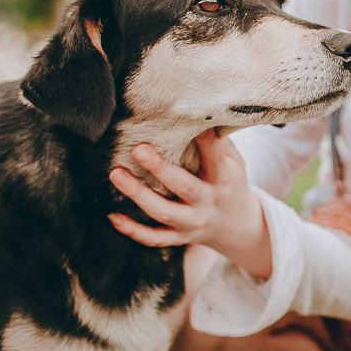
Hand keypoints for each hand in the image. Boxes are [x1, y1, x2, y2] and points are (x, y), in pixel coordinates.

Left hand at [108, 129, 272, 279]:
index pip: (216, 158)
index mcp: (223, 180)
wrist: (237, 227)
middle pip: (184, 186)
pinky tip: (113, 216)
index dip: (206, 141)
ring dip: (138, 194)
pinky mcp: (178, 237)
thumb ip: (219, 144)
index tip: (191, 123)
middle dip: (160, 169)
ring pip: (163, 212)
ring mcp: (192, 223)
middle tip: (138, 149)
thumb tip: (199, 112)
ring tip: (116, 174)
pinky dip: (133, 230)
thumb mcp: (235, 164)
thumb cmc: (230, 184)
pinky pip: (153, 238)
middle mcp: (208, 202)